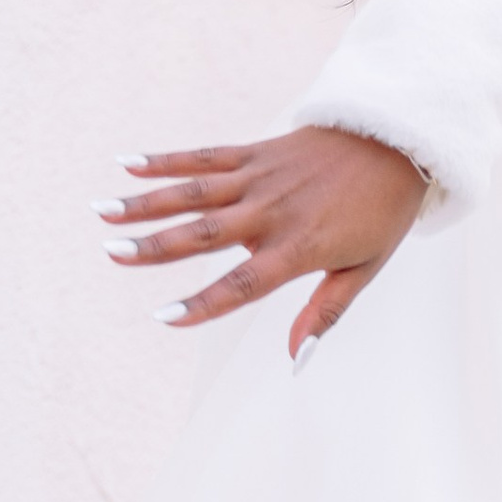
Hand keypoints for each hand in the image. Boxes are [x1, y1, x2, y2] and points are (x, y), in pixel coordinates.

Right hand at [100, 127, 427, 353]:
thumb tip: (297, 359)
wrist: (397, 142)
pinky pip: (206, 157)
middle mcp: (272, 211)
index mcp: (299, 247)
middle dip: (155, 245)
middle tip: (111, 253)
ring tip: (103, 211)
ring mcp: (261, 178)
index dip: (204, 303)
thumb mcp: (365, 269)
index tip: (165, 316)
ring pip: (195, 192)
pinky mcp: (257, 152)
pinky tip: (128, 166)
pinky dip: (167, 161)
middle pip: (205, 233)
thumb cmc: (381, 214)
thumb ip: (325, 313)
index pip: (243, 284)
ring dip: (147, 202)